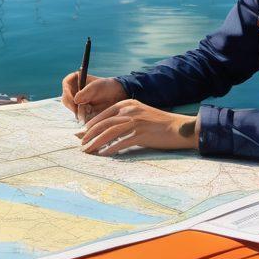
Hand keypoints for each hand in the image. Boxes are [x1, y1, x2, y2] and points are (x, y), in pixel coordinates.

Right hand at [61, 72, 126, 122]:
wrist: (116, 96)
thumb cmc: (106, 87)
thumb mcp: (96, 87)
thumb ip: (85, 93)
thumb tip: (75, 100)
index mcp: (76, 79)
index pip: (66, 84)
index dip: (67, 91)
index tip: (73, 100)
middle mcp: (74, 89)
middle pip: (66, 97)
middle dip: (71, 105)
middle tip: (78, 110)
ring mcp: (77, 100)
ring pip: (71, 107)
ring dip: (78, 111)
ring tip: (90, 109)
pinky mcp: (81, 109)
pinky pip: (77, 114)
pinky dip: (82, 116)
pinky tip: (91, 113)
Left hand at [77, 100, 199, 155]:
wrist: (177, 128)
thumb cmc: (158, 123)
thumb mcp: (139, 114)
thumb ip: (124, 118)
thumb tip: (107, 129)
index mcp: (127, 104)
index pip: (103, 115)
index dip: (90, 125)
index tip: (82, 134)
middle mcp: (129, 110)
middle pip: (103, 123)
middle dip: (89, 135)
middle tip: (80, 144)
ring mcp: (135, 121)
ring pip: (109, 133)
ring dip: (96, 143)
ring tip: (87, 151)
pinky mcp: (141, 134)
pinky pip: (121, 142)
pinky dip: (110, 149)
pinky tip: (103, 154)